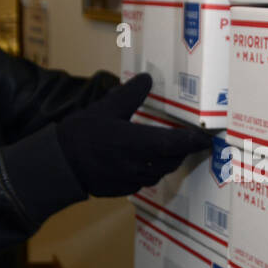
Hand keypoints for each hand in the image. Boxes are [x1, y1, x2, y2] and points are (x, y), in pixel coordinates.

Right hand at [54, 74, 212, 196]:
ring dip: (168, 160)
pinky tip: (147, 160)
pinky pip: (146, 180)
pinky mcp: (124, 189)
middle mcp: (138, 164)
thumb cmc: (81, 134)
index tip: (207, 137)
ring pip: (161, 171)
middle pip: (172, 159)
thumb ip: (130, 94)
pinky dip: (152, 170)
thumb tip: (147, 78)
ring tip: (170, 148)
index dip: (194, 140)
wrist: (59, 164)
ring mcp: (132, 180)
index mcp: (136, 142)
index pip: (175, 143)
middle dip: (183, 150)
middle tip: (192, 140)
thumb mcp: (106, 108)